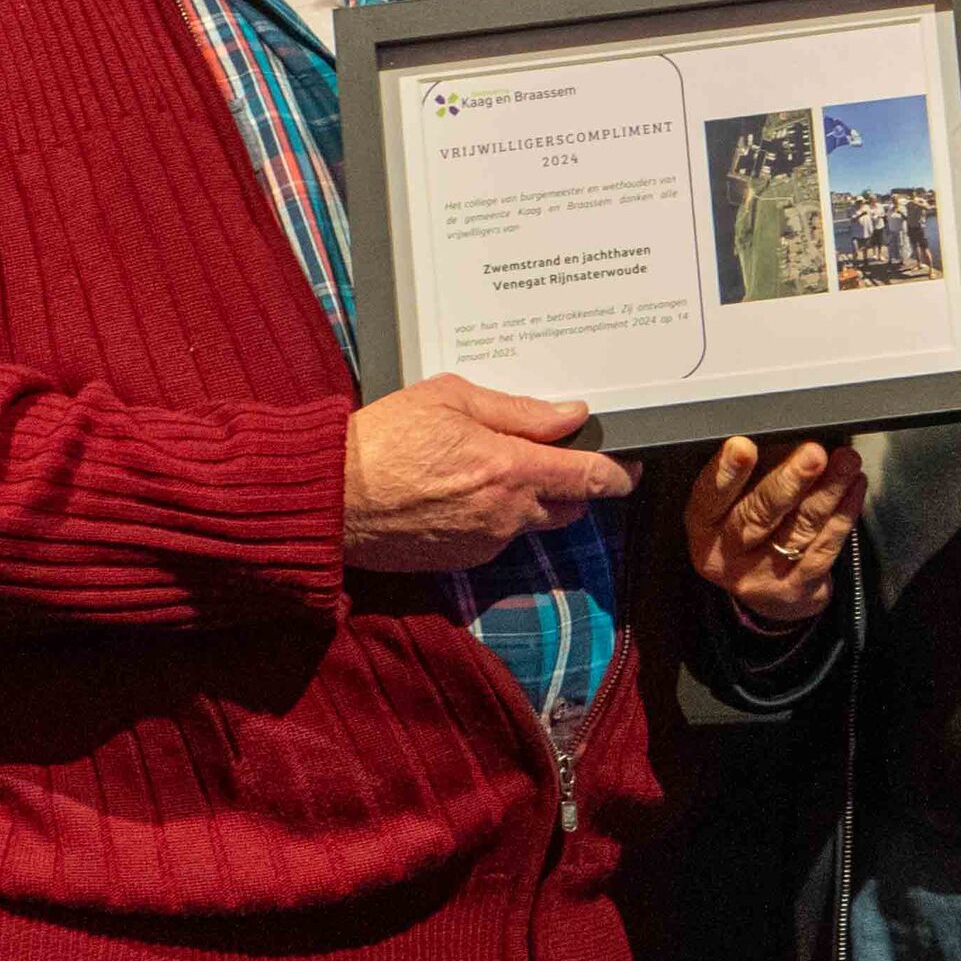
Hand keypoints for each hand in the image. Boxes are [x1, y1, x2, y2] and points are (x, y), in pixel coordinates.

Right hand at [342, 374, 639, 573]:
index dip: (618, 475)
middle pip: (568, 507)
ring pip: (531, 524)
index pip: (588, 478)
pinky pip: (496, 539)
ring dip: (530, 502)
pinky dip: (495, 518)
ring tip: (495, 469)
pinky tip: (463, 493)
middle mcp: (506, 515)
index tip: (631, 469)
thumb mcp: (451, 399)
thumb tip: (570, 416)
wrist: (329, 498)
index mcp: (510, 470)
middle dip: (573, 485)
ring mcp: (484, 544)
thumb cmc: (384, 438)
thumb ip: (518, 410)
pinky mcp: (460, 562)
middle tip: (559, 457)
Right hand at [686, 436, 863, 625]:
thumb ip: (755, 467)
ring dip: (828, 490)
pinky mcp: (797, 589)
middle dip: (789, 480)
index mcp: (704, 525)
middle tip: (813, 453)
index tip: (743, 446)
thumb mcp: (737, 497)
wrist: (767, 586)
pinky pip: (824, 548)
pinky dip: (843, 514)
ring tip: (846, 461)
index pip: (710, 496)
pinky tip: (854, 487)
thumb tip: (786, 429)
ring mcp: (762, 576)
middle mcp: (728, 554)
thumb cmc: (751, 524)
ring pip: (798, 529)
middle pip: (758, 514)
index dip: (727, 471)